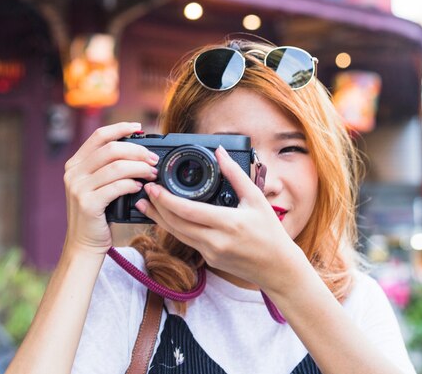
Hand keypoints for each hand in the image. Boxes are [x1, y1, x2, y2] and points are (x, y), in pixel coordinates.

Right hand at [63, 122, 159, 254]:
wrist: (85, 243)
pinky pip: (116, 187)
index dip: (121, 128)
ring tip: (152, 173)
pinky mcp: (87, 203)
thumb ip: (109, 167)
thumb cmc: (98, 213)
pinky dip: (132, 184)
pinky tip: (140, 188)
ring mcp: (78, 188)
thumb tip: (139, 151)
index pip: (99, 136)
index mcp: (76, 163)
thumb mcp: (98, 185)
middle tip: (154, 160)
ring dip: (139, 168)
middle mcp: (74, 172)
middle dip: (138, 151)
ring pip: (116, 167)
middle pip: (111, 149)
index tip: (139, 128)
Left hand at [135, 145, 302, 289]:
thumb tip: (220, 152)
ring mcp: (210, 253)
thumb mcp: (256, 199)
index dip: (166, 199)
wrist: (278, 268)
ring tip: (145, 205)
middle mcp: (216, 241)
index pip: (188, 211)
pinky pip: (186, 241)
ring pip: (177, 235)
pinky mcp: (209, 259)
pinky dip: (174, 227)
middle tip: (144, 192)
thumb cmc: (270, 232)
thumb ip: (235, 174)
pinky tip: (167, 217)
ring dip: (159, 219)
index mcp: (228, 224)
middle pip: (175, 224)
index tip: (154, 187)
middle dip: (156, 208)